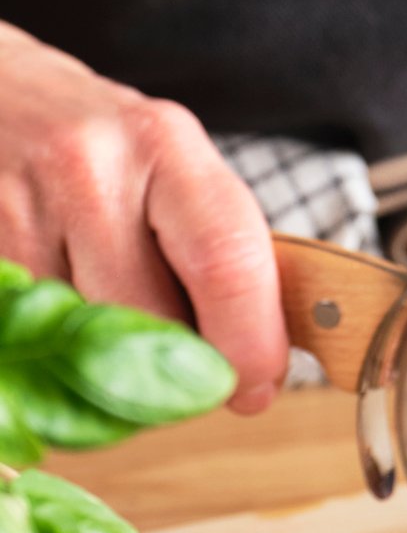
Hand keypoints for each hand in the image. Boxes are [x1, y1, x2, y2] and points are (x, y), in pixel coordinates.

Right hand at [0, 24, 286, 412]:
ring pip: (89, 342)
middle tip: (175, 365)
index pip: (226, 263)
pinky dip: (57, 347)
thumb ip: (218, 252)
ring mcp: (19, 205)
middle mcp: (88, 168)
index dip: (248, 346)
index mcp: (164, 144)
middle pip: (153, 322)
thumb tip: (258, 366)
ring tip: (106, 320)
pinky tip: (59, 317)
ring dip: (107, 362)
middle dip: (174, 367)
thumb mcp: (168, 167)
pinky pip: (32, 334)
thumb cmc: (96, 144)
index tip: (255, 389)